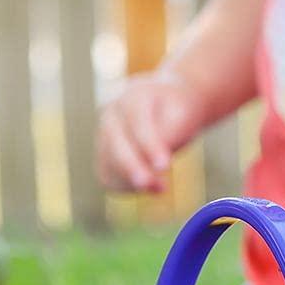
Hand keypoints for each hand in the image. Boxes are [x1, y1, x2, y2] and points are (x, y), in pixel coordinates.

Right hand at [97, 71, 207, 192]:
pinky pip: (107, 176)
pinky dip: (126, 187)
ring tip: (161, 188)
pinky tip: (150, 188)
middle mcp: (111, 114)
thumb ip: (169, 136)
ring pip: (108, 163)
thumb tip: (154, 166)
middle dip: (132, 167)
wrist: (165, 106)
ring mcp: (102, 134)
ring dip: (132, 182)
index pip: (137, 122)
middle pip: (115, 143)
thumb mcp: (182, 116)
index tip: (164, 166)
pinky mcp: (102, 154)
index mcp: (133, 96)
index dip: (149, 145)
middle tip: (153, 186)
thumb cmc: (177, 111)